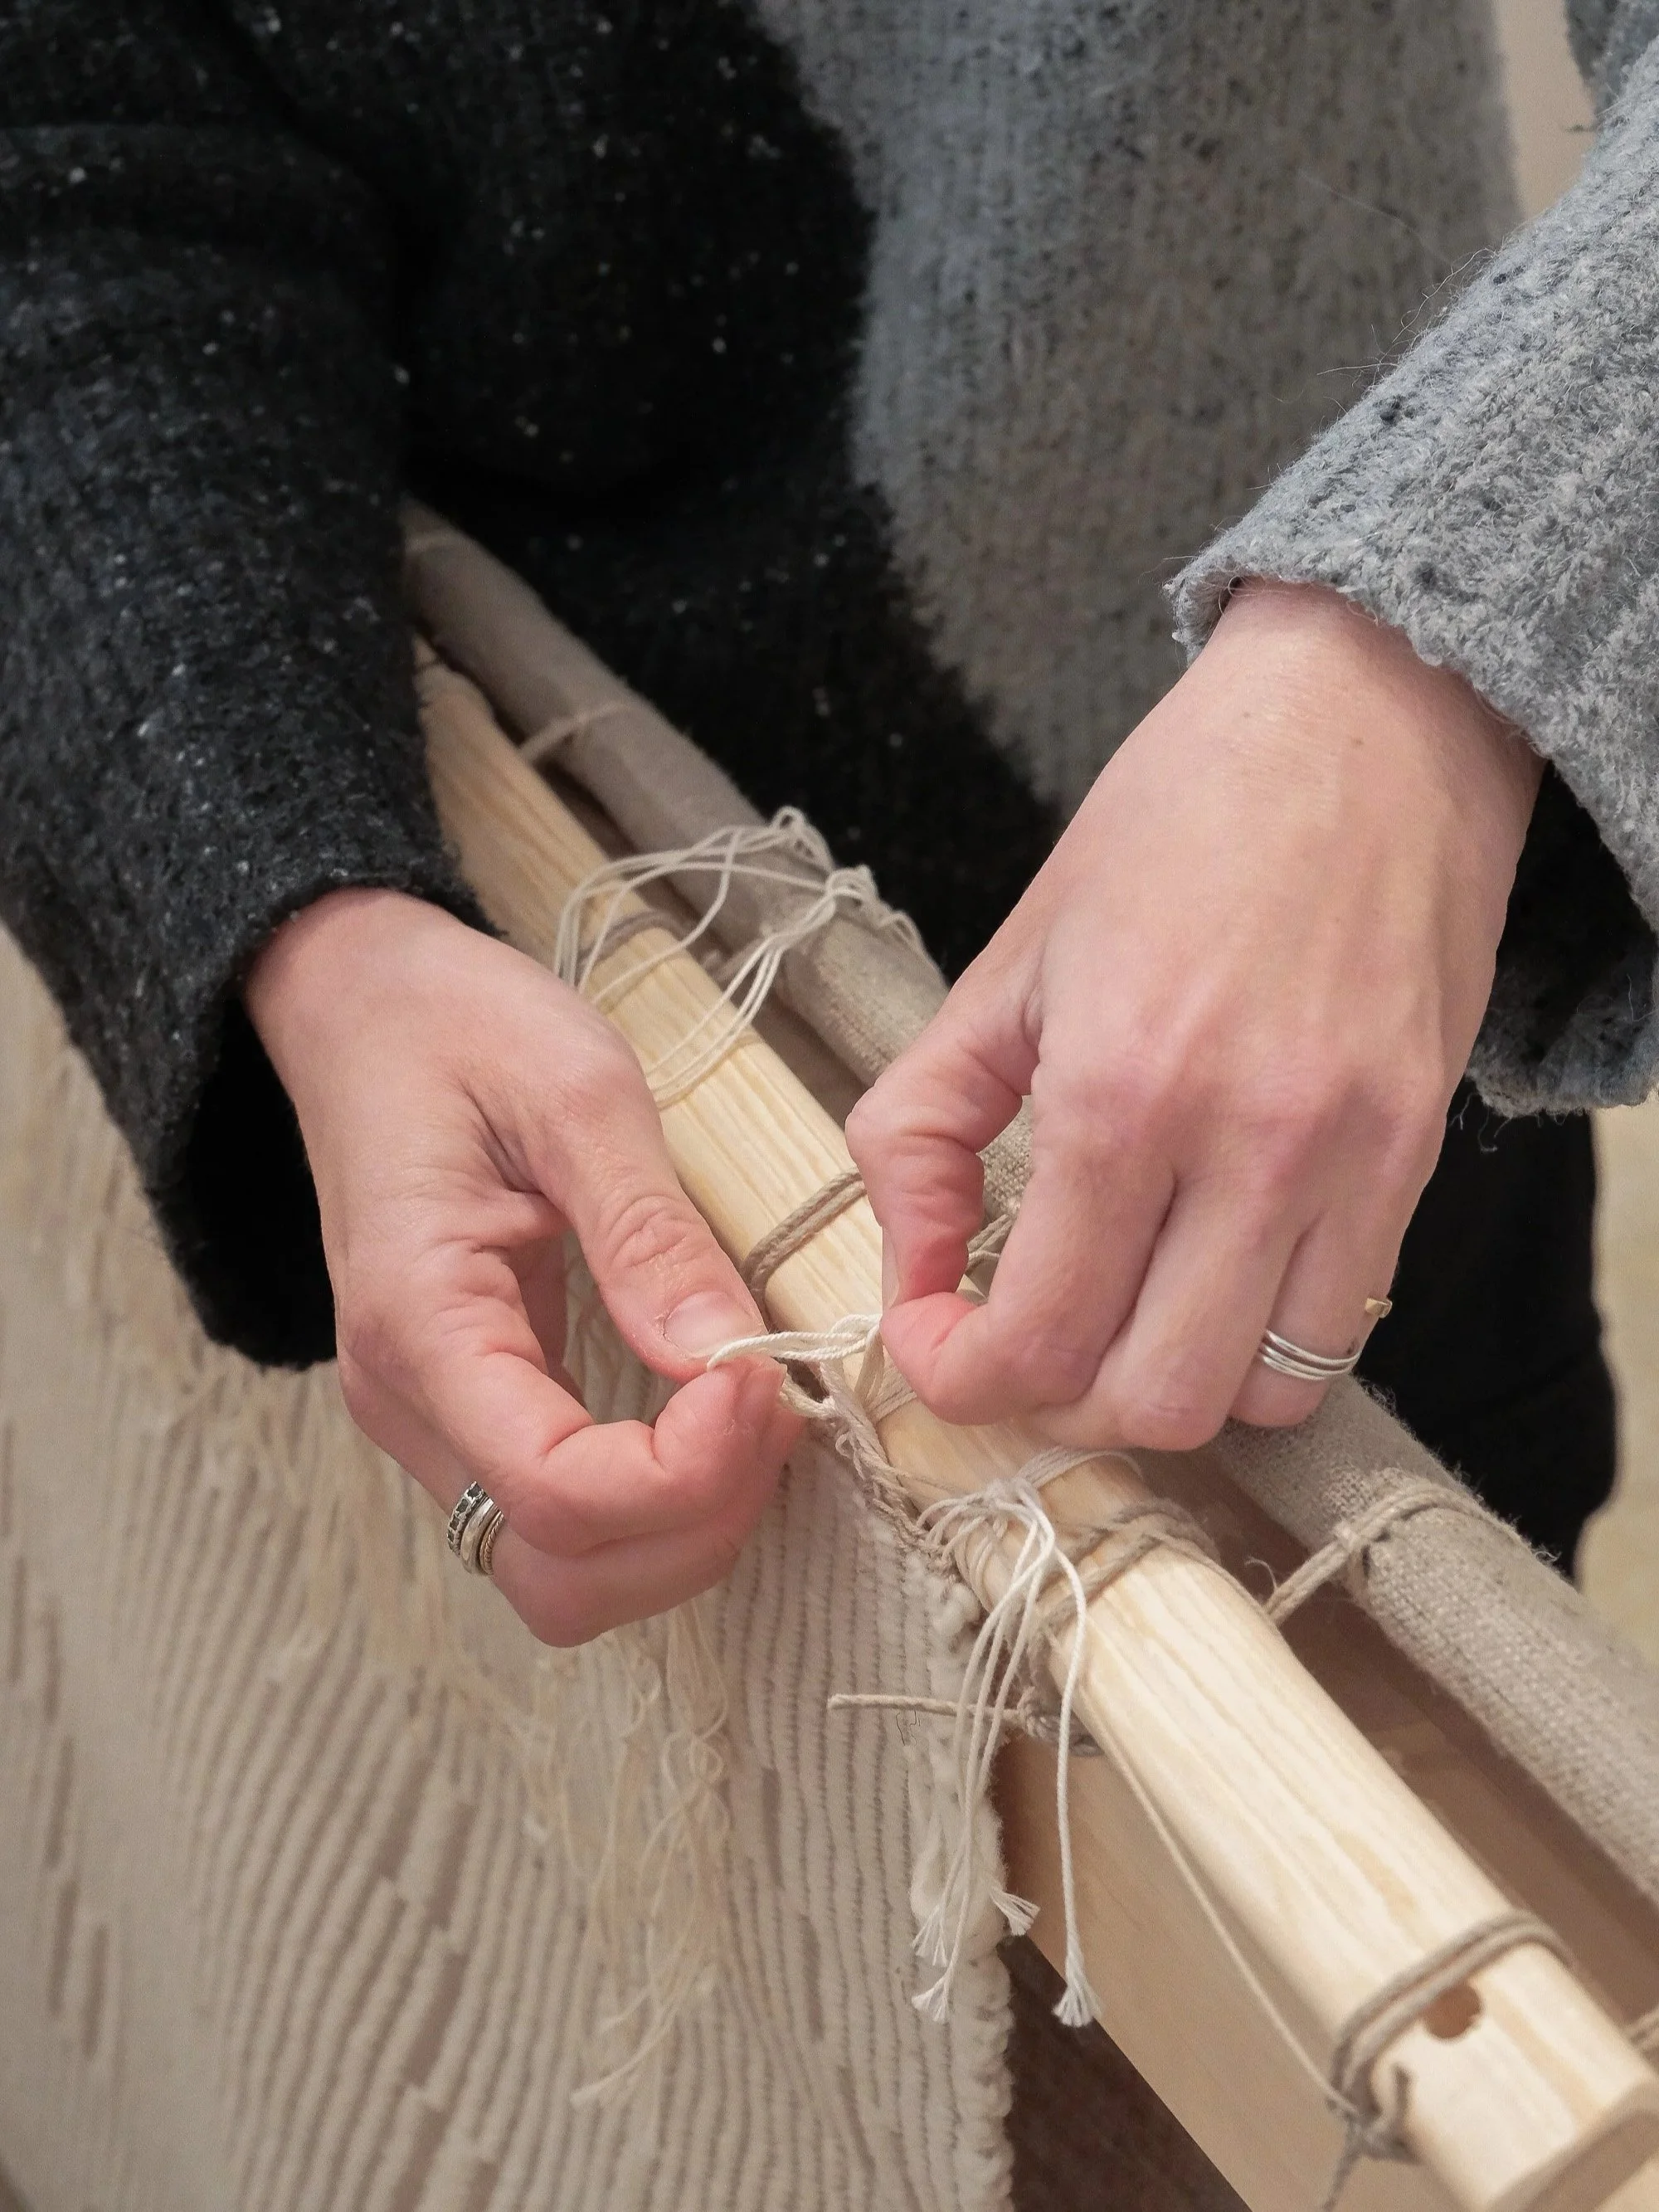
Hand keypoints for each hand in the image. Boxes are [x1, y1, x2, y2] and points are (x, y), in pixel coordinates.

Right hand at [246, 890, 794, 1643]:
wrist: (360, 1004)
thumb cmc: (457, 1028)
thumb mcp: (575, 1092)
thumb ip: (649, 1234)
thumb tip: (728, 1358)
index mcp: (422, 1323)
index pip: (555, 1495)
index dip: (685, 1474)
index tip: (760, 1377)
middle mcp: (409, 1403)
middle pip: (560, 1577)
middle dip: (693, 1525)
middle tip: (772, 1405)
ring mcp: (431, 1418)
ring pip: (561, 1573)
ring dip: (680, 1529)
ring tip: (754, 1410)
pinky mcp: (467, 1409)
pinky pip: (561, 1518)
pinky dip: (654, 1503)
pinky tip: (713, 1419)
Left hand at [846, 582, 1542, 1448]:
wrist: (1365, 720)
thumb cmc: (1174, 822)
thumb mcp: (1007, 962)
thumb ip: (920, 1126)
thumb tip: (905, 1272)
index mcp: (1119, 1093)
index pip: (1034, 1339)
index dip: (957, 1382)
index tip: (934, 1342)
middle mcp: (1248, 1149)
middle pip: (1146, 1402)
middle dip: (1054, 1403)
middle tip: (1017, 1339)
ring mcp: (1351, 1163)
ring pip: (1253, 1396)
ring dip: (1160, 1388)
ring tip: (1116, 1314)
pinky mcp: (1416, 1156)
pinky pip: (1339, 1335)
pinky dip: (1257, 1347)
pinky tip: (1205, 1278)